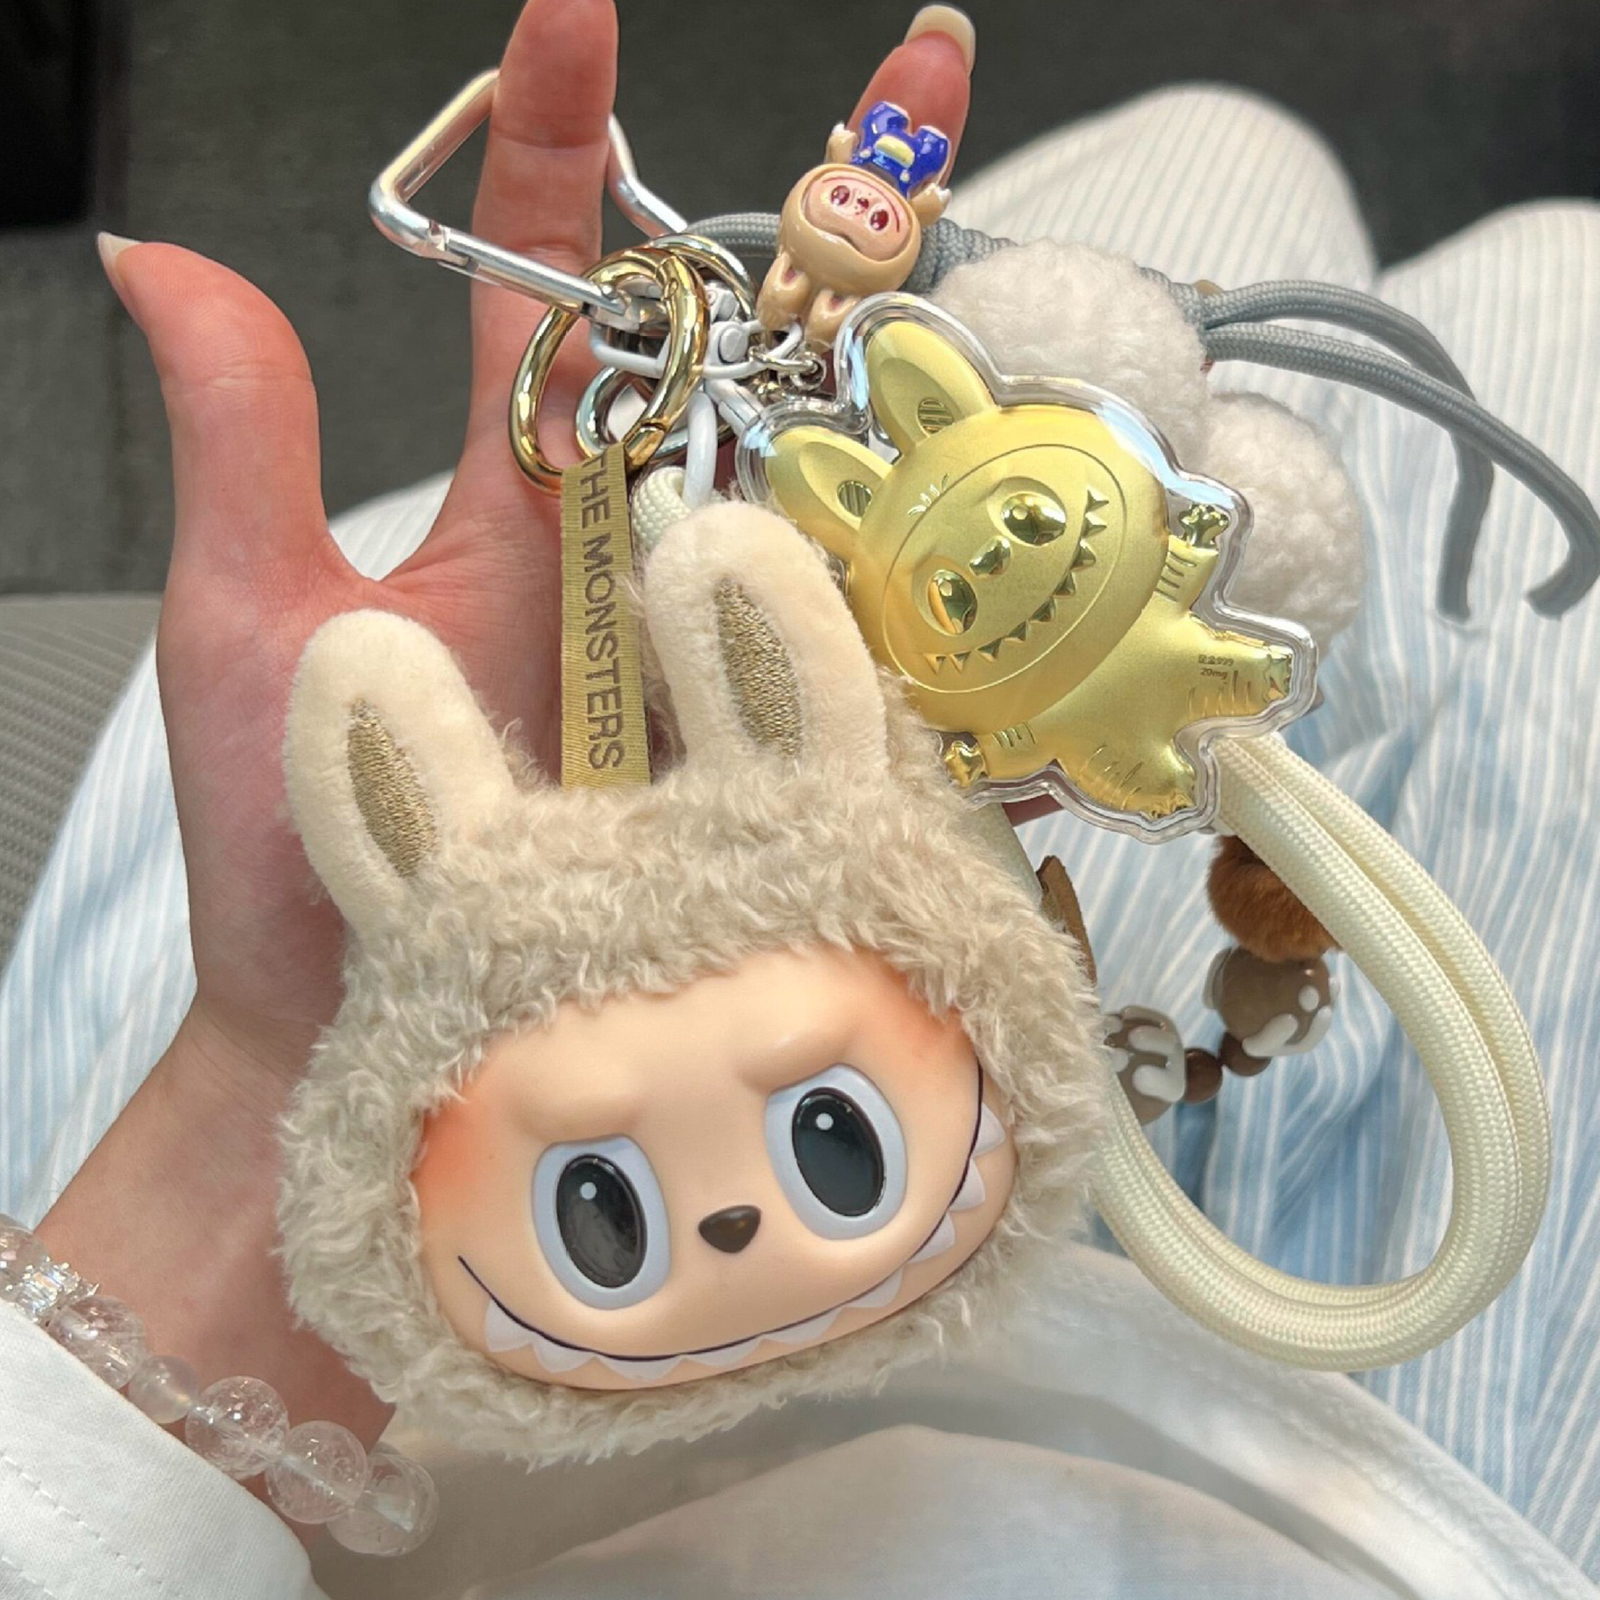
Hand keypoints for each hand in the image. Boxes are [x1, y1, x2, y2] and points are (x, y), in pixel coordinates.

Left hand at [40, 0, 973, 1489]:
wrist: (361, 1053)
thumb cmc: (291, 860)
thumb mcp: (258, 631)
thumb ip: (248, 441)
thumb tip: (158, 247)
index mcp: (524, 506)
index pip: (566, 293)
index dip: (578, 148)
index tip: (581, 11)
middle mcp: (652, 567)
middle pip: (766, 366)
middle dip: (857, 217)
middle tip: (936, 75)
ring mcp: (734, 669)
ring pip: (861, 504)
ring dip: (947, 391)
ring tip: (1037, 285)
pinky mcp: (791, 778)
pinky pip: (905, 693)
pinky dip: (991, 636)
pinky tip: (1081, 559)